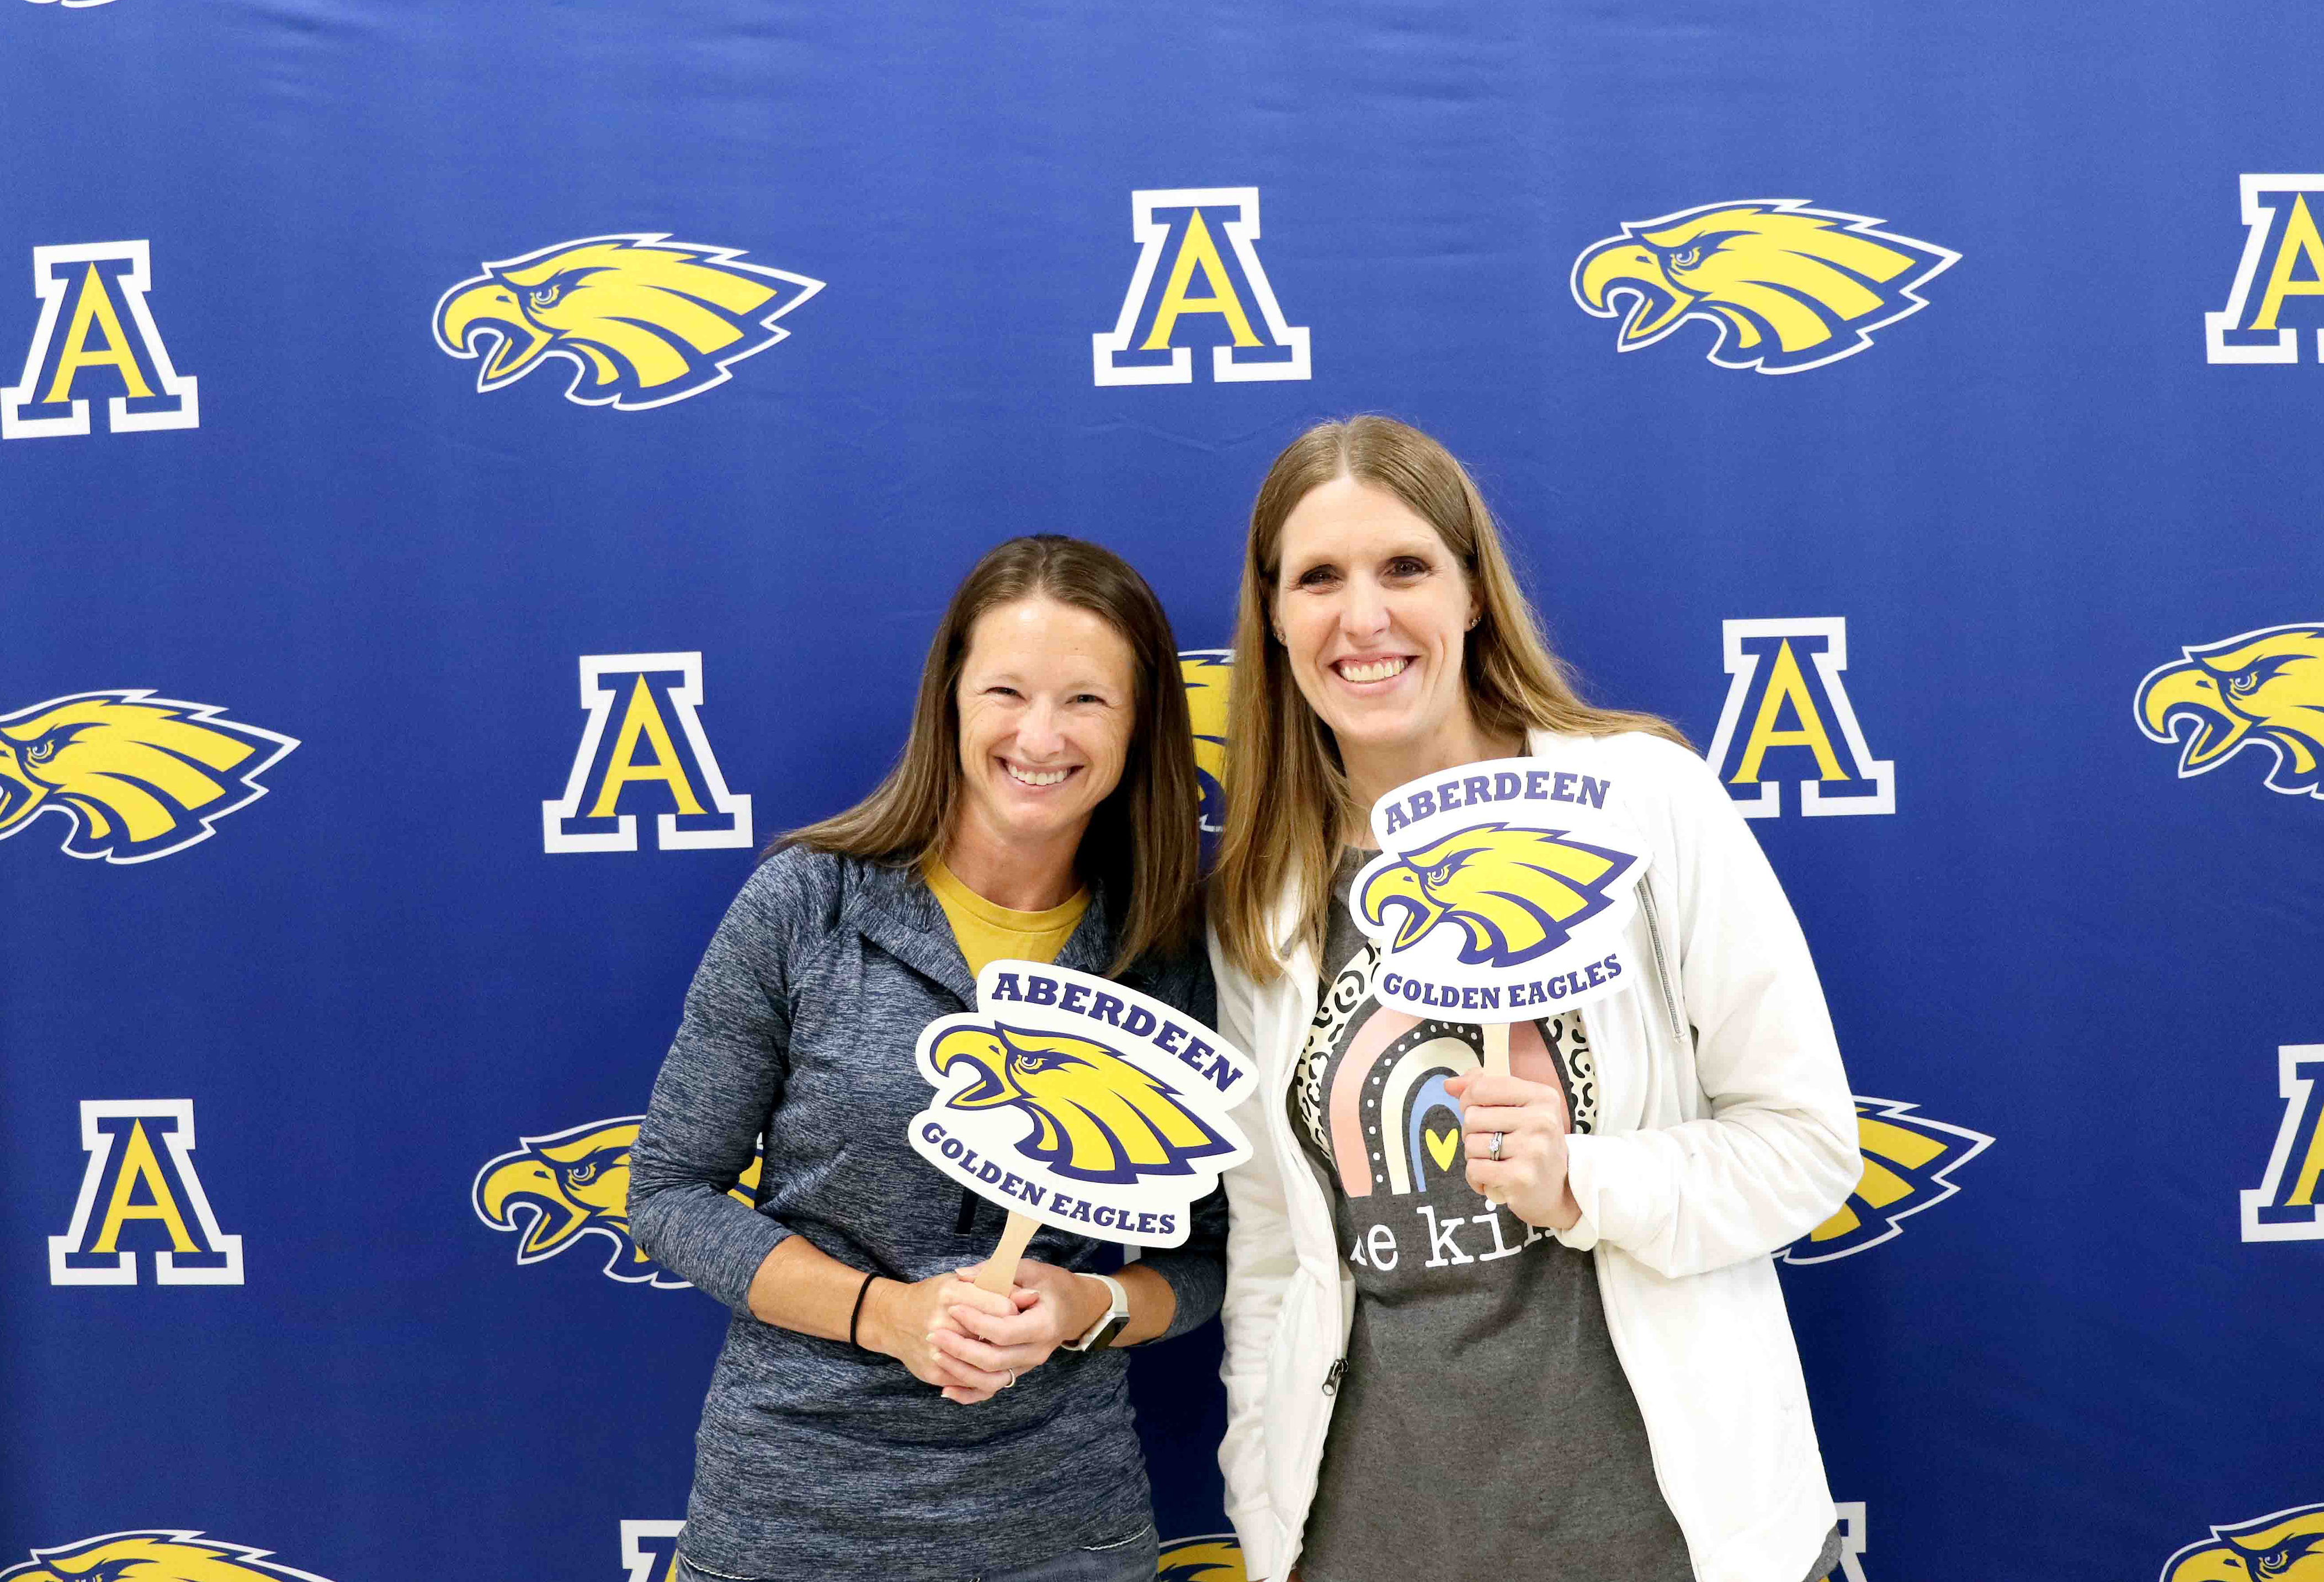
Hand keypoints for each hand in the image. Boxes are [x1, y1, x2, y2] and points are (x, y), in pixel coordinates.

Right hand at [859, 1270, 1020, 1403]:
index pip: (1002, 1309)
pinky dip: (987, 1378)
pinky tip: (995, 1369)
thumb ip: (997, 1286)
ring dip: (1005, 1363)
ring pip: (987, 1367)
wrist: (892, 1318)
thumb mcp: (962, 1282)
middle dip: (1012, 1339)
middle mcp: (942, 1322)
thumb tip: (1033, 1296)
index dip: (1017, 1312)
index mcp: (952, 1294)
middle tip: (1020, 1335)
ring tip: (1011, 1354)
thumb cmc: (933, 1295)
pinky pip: (971, 1384)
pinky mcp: (934, 1373)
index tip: (1022, 1312)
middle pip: (996, 1338)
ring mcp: (937, 1351)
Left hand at [930, 1257, 1109, 1390]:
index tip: (953, 1308)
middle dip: (960, 1349)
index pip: (1005, 1331)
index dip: (976, 1322)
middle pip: (994, 1360)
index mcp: (1043, 1325)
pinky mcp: (1018, 1371)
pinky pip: (992, 1389)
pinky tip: (946, 1390)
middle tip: (935, 1333)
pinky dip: (969, 1394)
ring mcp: (1027, 1365)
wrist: (1075, 1309)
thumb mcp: (1031, 1269)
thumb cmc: (1053, 1285)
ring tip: (936, 1354)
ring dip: (960, 1372)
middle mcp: (1036, 1352)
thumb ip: (996, 1271)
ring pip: (991, 1380)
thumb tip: (961, 1275)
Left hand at [1444, 1069, 1580, 1230]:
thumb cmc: (1532, 1145)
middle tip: (1492, 1142)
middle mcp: (1541, 1121)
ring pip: (1470, 1144)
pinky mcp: (1520, 1178)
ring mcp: (1533, 1150)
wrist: (1558, 1191)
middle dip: (1472, 1132)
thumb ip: (1484, 1088)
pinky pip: (1474, 1169)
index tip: (1477, 1110)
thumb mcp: (1520, 1108)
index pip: (1482, 1087)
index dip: (1468, 1100)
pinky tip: (1494, 1178)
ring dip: (1475, 1156)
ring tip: (1496, 1161)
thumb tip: (1450, 1084)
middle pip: (1472, 1117)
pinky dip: (1476, 1177)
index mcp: (1542, 1097)